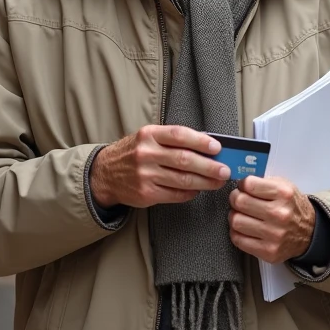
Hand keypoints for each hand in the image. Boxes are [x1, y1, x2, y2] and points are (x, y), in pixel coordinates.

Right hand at [90, 125, 229, 208]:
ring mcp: (145, 175)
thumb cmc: (133, 152)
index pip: (179, 135)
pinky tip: (198, 190)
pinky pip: (175, 195)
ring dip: (205, 182)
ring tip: (218, 182)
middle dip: (209, 166)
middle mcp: (146, 154)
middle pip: (184, 160)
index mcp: (149, 134)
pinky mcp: (146, 194)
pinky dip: (190, 193)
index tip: (217, 148)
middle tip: (225, 169)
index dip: (201, 141)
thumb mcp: (147, 137)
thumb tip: (206, 145)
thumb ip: (172, 139)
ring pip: (182, 180)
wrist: (104, 173)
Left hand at [228, 177, 314, 263]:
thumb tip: (240, 184)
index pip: (249, 184)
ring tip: (242, 215)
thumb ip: (263, 182)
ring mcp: (274, 234)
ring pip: (236, 221)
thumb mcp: (284, 186)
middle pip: (240, 202)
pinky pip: (239, 240)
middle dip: (235, 199)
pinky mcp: (269, 251)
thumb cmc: (292, 207)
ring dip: (235, 216)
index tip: (243, 188)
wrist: (310, 233)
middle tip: (238, 200)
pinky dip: (237, 233)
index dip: (242, 185)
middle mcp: (279, 214)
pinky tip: (244, 229)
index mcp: (284, 194)